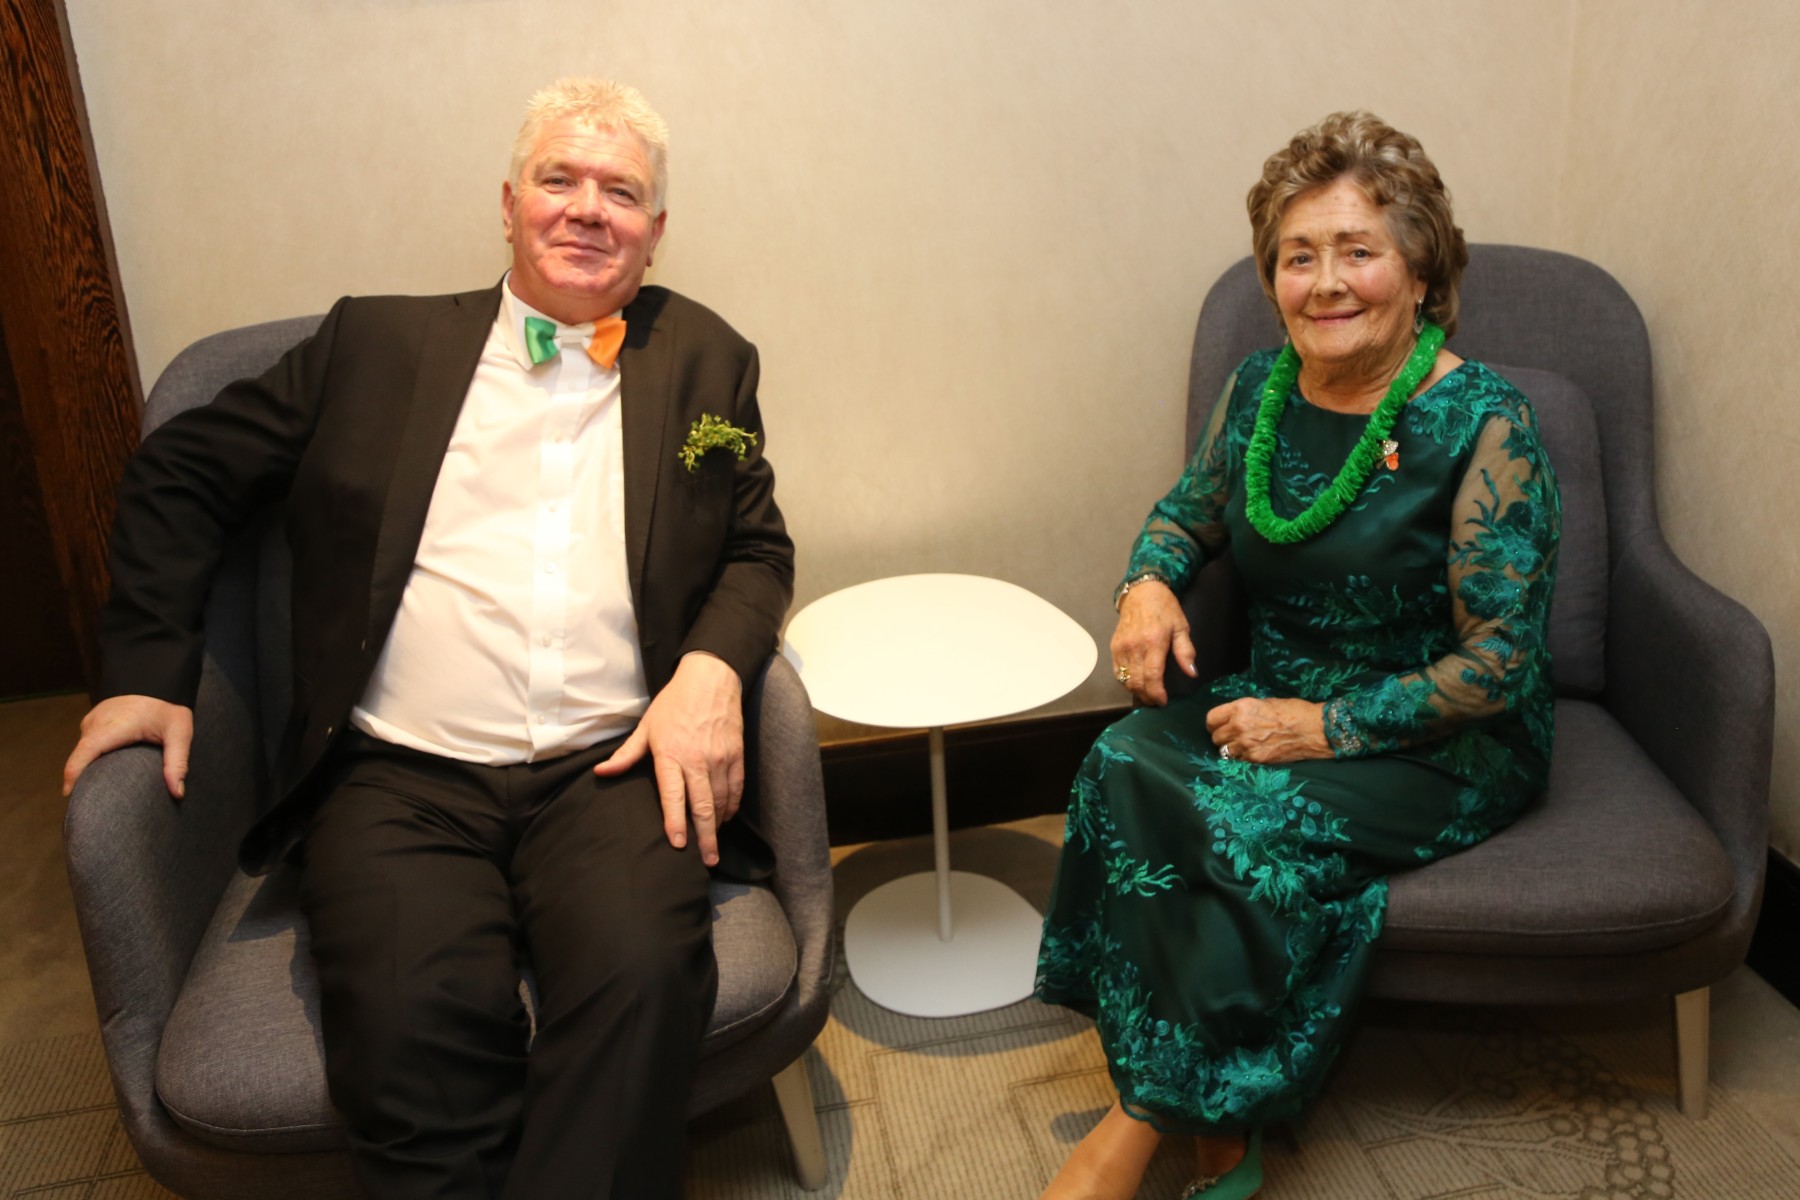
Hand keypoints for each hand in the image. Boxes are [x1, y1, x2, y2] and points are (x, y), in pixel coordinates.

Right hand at [63, 695, 194, 798]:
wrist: (160, 684)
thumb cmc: (170, 711)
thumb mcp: (181, 734)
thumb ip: (178, 763)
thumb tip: (177, 793)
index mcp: (117, 724)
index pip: (87, 750)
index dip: (74, 773)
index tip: (70, 793)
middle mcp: (99, 721)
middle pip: (80, 754)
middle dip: (79, 777)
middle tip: (85, 801)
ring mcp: (93, 719)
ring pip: (82, 749)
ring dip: (84, 767)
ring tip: (91, 789)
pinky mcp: (93, 720)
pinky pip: (86, 743)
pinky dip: (89, 757)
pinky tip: (98, 770)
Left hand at [593, 651, 743, 865]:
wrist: (710, 680)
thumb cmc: (674, 704)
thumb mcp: (646, 727)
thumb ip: (626, 755)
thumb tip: (601, 773)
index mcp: (671, 755)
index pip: (673, 796)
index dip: (676, 822)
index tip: (678, 844)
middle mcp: (697, 760)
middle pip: (703, 806)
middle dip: (705, 837)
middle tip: (706, 861)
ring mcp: (719, 759)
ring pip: (721, 801)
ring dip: (718, 825)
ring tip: (713, 846)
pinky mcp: (736, 755)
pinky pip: (736, 788)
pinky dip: (731, 806)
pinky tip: (725, 818)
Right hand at [1108, 579, 1196, 705]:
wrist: (1142, 591)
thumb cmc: (1165, 608)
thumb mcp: (1181, 627)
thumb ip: (1185, 651)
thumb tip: (1191, 673)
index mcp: (1154, 641)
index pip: (1152, 676)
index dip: (1157, 693)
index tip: (1163, 701)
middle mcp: (1134, 646)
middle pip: (1136, 681)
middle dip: (1147, 696)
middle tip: (1157, 701)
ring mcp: (1121, 647)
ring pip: (1125, 679)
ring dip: (1136, 691)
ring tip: (1147, 694)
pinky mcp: (1114, 646)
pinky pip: (1117, 671)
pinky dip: (1125, 681)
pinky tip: (1135, 683)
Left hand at [1205, 697, 1329, 763]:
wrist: (1313, 729)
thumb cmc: (1293, 711)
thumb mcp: (1264, 702)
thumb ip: (1244, 710)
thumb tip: (1231, 717)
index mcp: (1241, 708)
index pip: (1211, 718)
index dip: (1214, 723)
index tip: (1218, 725)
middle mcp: (1240, 726)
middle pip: (1215, 737)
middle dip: (1221, 737)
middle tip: (1231, 736)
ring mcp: (1247, 745)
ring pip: (1224, 751)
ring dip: (1230, 749)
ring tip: (1241, 745)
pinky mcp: (1256, 759)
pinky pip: (1238, 761)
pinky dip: (1241, 758)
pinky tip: (1251, 752)